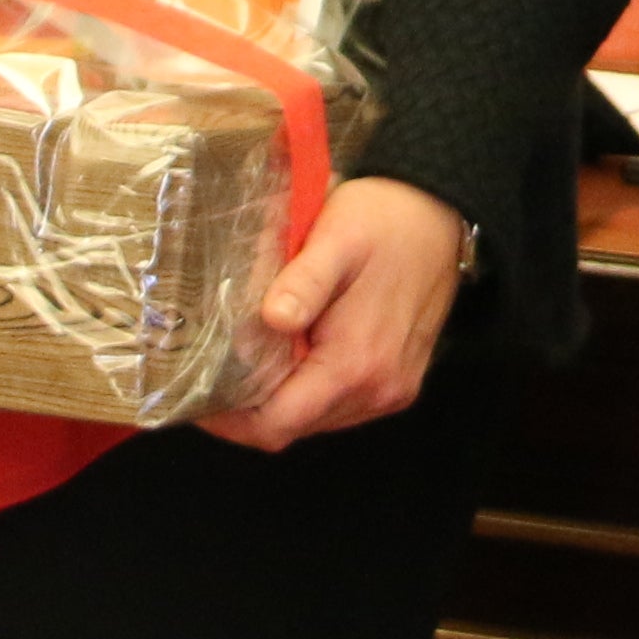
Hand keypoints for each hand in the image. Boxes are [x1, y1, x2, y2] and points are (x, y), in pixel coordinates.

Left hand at [205, 175, 468, 450]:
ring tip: (249, 360)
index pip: (278, 424)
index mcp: (356, 363)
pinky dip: (309, 390)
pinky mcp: (399, 382)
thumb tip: (270, 320)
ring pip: (316, 420)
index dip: (230, 421)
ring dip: (280, 399)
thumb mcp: (335, 238)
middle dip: (250, 409)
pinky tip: (294, 352)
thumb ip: (303, 283)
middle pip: (295, 427)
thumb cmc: (384, 220)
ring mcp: (392, 390)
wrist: (441, 211)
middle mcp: (378, 389)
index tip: (196, 396)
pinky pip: (341, 405)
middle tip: (213, 372)